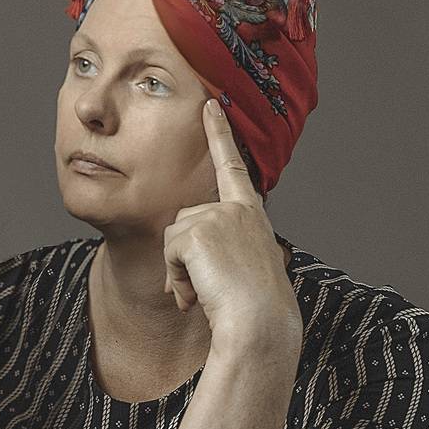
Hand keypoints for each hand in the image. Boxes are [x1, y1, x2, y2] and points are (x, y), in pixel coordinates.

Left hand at [162, 97, 302, 350]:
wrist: (260, 324)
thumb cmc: (254, 310)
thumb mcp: (241, 271)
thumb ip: (215, 254)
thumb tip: (176, 271)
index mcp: (251, 216)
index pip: (232, 169)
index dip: (220, 135)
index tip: (211, 104)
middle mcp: (237, 210)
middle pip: (184, 221)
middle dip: (182, 258)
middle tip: (205, 289)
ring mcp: (218, 217)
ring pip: (173, 239)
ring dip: (179, 273)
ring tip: (205, 294)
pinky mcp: (198, 232)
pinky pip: (168, 253)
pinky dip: (175, 280)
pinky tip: (196, 295)